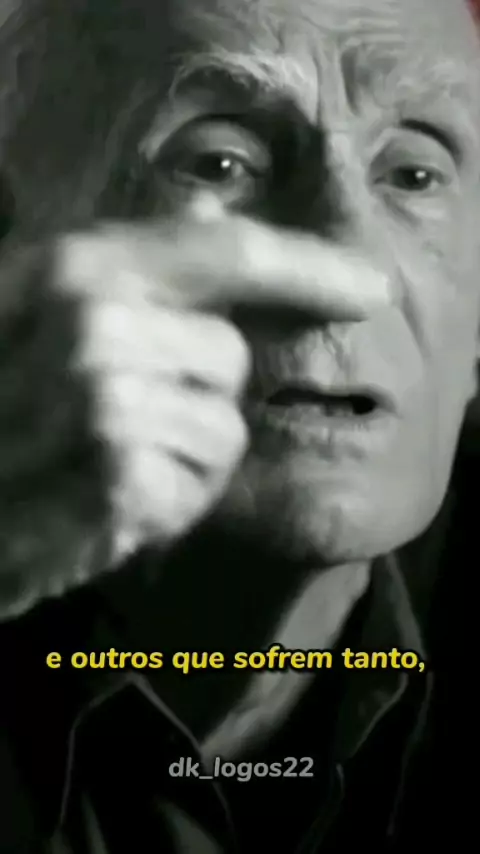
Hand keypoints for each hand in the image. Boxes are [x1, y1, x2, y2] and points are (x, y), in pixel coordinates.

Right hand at [0, 202, 387, 616]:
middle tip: (113, 424)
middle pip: (229, 356)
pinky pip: (199, 488)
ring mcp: (102, 405)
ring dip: (179, 460)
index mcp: (74, 269)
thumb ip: (126, 267)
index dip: (308, 267)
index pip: (224, 252)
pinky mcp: (115, 484)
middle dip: (191, 397)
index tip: (370, 287)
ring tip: (102, 466)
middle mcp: (91, 325)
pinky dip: (165, 507)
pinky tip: (105, 506)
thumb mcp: (35, 313)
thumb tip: (205, 212)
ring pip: (224, 428)